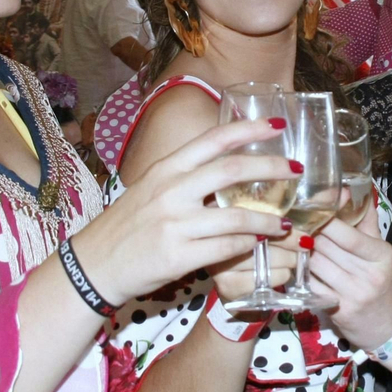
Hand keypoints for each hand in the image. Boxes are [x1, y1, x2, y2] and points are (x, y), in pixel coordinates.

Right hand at [74, 119, 292, 302]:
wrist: (95, 265)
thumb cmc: (128, 225)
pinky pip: (226, 248)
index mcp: (167, 168)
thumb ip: (185, 177)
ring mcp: (175, 223)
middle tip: (296, 172)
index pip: (213, 140)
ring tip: (284, 223)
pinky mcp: (178, 255)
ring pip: (237, 217)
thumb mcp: (151, 189)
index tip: (278, 127)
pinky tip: (258, 245)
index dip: (249, 129)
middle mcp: (171, 190)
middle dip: (272, 169)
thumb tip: (226, 167)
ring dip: (268, 220)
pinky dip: (248, 246)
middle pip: (233, 171)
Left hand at [306, 203, 391, 351]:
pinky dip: (301, 273)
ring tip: (292, 240)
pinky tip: (297, 264)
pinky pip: (310, 285)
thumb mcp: (384, 253)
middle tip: (293, 221)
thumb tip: (350, 191)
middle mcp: (368, 276)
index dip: (325, 220)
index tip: (311, 209)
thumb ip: (367, 223)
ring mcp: (351, 295)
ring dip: (301, 252)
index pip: (348, 235)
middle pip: (326, 247)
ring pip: (314, 265)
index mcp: (382, 256)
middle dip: (307, 232)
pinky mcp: (337, 311)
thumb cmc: (388, 286)